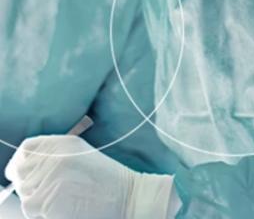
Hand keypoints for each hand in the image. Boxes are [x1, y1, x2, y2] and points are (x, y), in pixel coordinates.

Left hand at [5, 135, 175, 218]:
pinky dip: (44, 213)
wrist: (130, 197)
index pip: (26, 150)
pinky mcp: (49, 200)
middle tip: (52, 193)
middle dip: (31, 186)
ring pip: (26, 194)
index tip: (24, 174)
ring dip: (39, 201)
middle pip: (22, 174)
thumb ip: (54, 155)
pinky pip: (32, 209)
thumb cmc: (109, 181)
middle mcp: (54, 157)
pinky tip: (65, 208)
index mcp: (62, 143)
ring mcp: (51, 178)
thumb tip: (25, 166)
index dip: (21, 163)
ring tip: (64, 200)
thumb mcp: (82, 156)